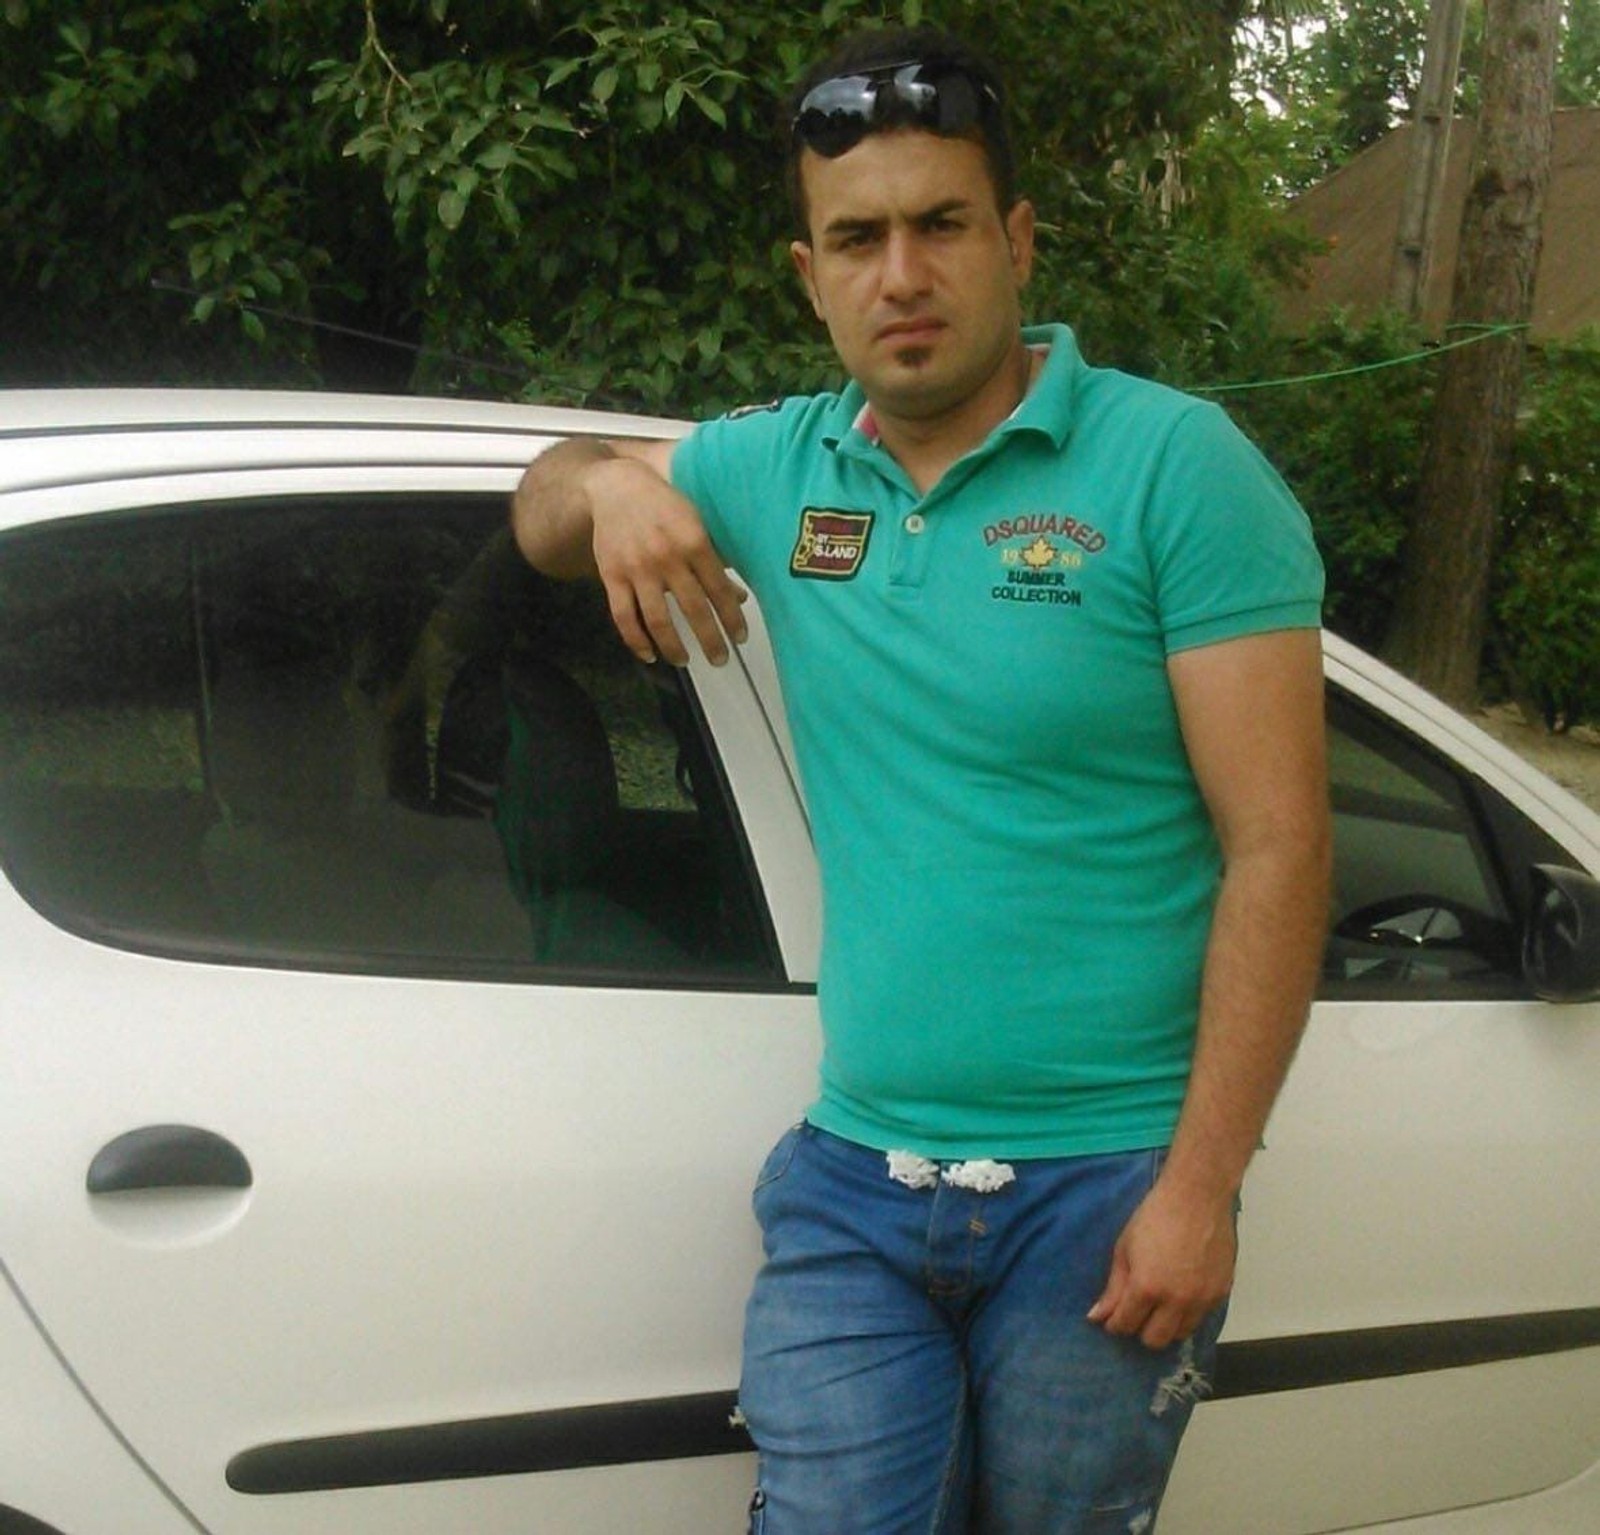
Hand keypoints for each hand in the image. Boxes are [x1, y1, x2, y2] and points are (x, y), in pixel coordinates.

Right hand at [587, 457, 747, 666]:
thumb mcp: (696, 522)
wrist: (615, 486)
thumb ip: (715, 560)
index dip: (732, 618)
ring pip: (658, 620)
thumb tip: (738, 596)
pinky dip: (636, 641)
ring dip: (674, 647)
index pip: (719, 589)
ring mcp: (637, 569)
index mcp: (693, 541)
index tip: (740, 638)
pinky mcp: (612, 576)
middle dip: (710, 640)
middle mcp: (666, 558)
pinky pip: (624, 617)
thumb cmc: (664, 504)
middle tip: (720, 659)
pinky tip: (649, 655)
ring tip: (685, 661)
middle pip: (693, 609)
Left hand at [1086, 1177, 1235, 1350]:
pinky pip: (1201, 1318)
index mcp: (1147, 1288)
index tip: (1112, 1317)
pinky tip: (1181, 1294)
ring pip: (1180, 1334)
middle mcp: (1177, 1301)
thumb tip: (1097, 1317)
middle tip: (1136, 1312)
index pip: (1125, 1325)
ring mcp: (1202, 1300)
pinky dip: (1187, 1313)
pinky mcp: (1221, 1293)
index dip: (1114, 1324)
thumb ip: (1113, 1288)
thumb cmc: (1154, 1217)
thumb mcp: (1124, 1249)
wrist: (1197, 1197)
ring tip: (1160, 1306)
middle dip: (1139, 1330)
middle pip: (1154, 1340)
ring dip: (1166, 1325)